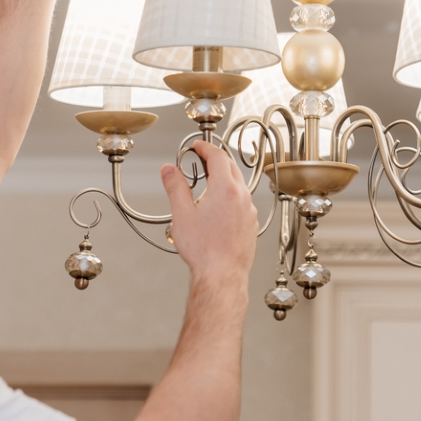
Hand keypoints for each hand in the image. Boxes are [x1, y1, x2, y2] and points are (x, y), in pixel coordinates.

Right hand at [160, 142, 257, 286]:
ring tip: (207, 183)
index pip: (218, 156)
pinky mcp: (251, 224)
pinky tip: (218, 207)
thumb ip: (175, 187)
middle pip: (231, 167)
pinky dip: (231, 195)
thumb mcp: (182, 214)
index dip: (206, 147)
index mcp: (225, 189)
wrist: (222, 275)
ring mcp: (249, 210)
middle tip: (201, 159)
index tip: (197, 146)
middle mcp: (241, 197)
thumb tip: (169, 170)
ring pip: (238, 185)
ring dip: (224, 178)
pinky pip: (242, 201)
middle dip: (216, 159)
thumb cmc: (204, 250)